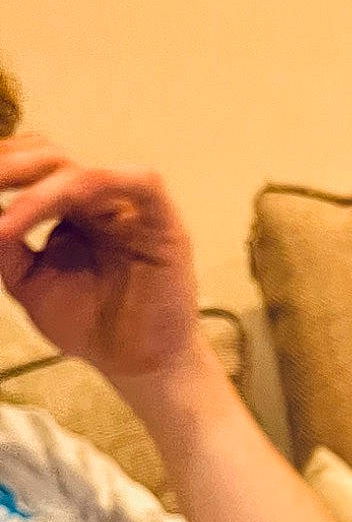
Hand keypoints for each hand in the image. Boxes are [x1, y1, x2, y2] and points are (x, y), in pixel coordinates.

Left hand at [0, 136, 200, 383]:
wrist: (136, 365)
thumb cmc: (88, 325)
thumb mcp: (28, 282)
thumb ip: (6, 246)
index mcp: (69, 210)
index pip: (31, 167)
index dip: (2, 167)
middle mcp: (100, 201)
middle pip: (51, 156)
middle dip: (9, 166)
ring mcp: (132, 209)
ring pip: (84, 172)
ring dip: (39, 188)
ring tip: (7, 223)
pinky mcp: (164, 224)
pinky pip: (141, 182)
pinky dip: (97, 183)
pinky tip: (55, 210)